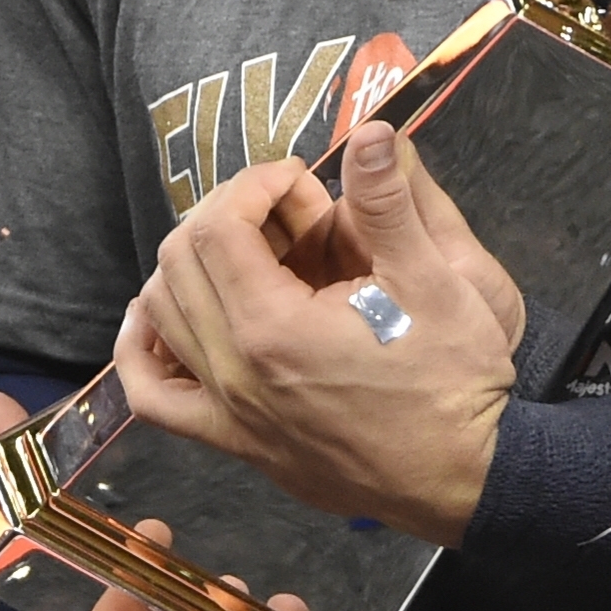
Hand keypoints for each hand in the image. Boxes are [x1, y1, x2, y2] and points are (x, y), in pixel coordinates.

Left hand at [119, 121, 521, 543]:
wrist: (465, 478)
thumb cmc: (453, 381)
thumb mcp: (436, 280)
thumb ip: (390, 203)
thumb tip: (373, 133)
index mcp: (274, 328)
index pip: (220, 225)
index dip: (258, 185)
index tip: (303, 181)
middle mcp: (233, 372)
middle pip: (180, 260)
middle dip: (229, 214)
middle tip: (288, 214)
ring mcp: (227, 414)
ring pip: (159, 315)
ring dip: (192, 264)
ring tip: (251, 250)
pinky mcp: (236, 443)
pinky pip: (154, 396)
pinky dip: (144, 349)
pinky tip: (160, 320)